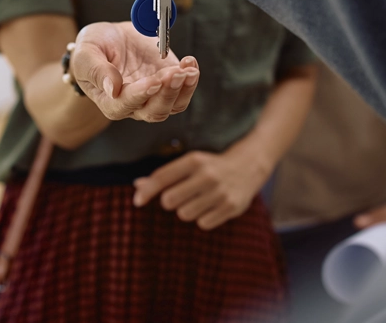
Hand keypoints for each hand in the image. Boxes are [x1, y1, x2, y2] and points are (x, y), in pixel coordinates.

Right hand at [71, 21, 199, 121]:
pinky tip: (190, 63)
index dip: (141, 94)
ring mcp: (154, 95)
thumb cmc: (94, 48)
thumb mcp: (86, 54)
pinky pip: (184, 90)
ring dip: (184, 88)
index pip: (126, 105)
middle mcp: (134, 105)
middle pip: (155, 111)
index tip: (153, 81)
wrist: (111, 38)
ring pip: (174, 105)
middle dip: (167, 93)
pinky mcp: (168, 83)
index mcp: (109, 102)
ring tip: (189, 69)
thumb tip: (112, 89)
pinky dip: (190, 80)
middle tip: (175, 73)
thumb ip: (97, 71)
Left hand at [133, 149, 269, 230]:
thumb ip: (164, 175)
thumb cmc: (209, 166)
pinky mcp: (231, 207)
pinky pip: (202, 224)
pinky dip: (202, 218)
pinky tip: (211, 207)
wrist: (248, 166)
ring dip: (186, 210)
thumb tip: (138, 186)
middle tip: (179, 196)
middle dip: (169, 202)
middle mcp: (207, 175)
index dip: (146, 191)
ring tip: (198, 200)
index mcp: (194, 160)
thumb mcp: (189, 163)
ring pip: (185, 214)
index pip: (162, 177)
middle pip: (170, 201)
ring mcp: (220, 192)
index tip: (137, 201)